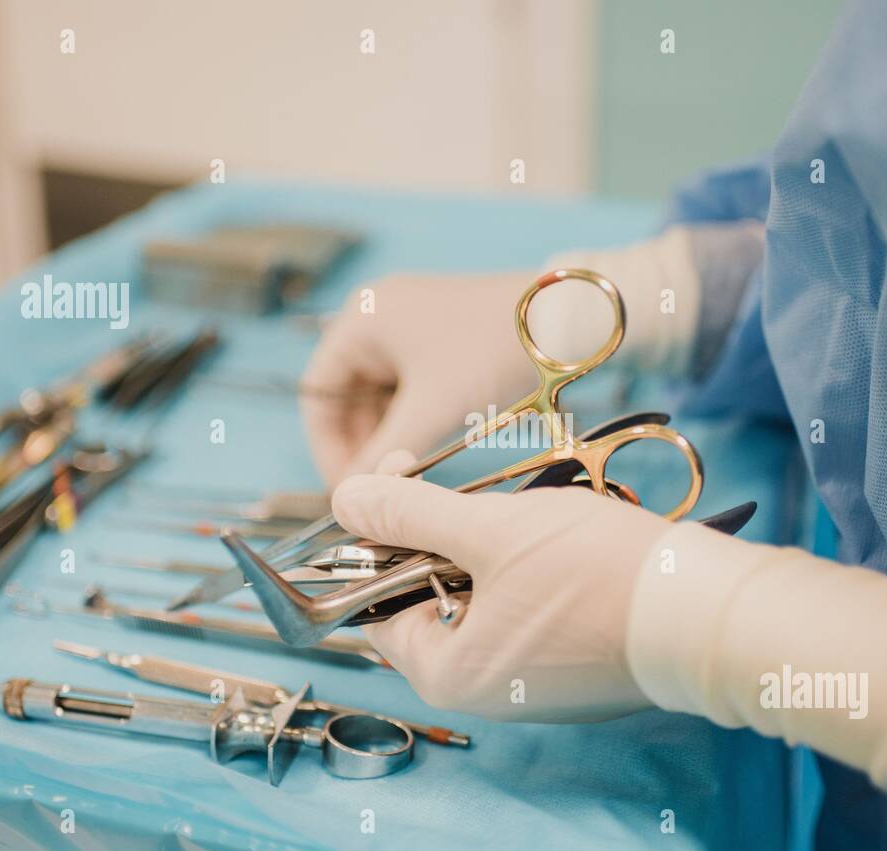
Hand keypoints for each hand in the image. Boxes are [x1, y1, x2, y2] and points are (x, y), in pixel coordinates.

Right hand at [302, 272, 539, 485]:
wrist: (567, 318)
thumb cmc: (495, 350)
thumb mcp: (433, 408)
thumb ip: (386, 454)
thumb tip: (352, 497)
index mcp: (360, 319)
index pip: (318, 396)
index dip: (328, 450)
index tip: (348, 491)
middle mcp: (378, 317)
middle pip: (348, 398)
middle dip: (364, 446)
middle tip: (383, 492)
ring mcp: (410, 326)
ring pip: (381, 398)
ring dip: (391, 437)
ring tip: (408, 477)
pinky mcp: (440, 338)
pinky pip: (411, 388)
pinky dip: (415, 420)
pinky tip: (429, 450)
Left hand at [330, 467, 672, 721]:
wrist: (706, 611)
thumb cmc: (595, 576)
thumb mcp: (490, 530)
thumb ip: (410, 515)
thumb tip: (345, 500)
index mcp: (447, 671)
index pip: (375, 603)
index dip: (379, 534)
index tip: (401, 476)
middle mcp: (486, 688)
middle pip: (434, 593)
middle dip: (453, 533)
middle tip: (485, 493)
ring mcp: (535, 680)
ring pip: (488, 592)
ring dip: (502, 542)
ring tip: (542, 515)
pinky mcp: (577, 664)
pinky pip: (533, 606)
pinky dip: (539, 565)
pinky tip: (573, 540)